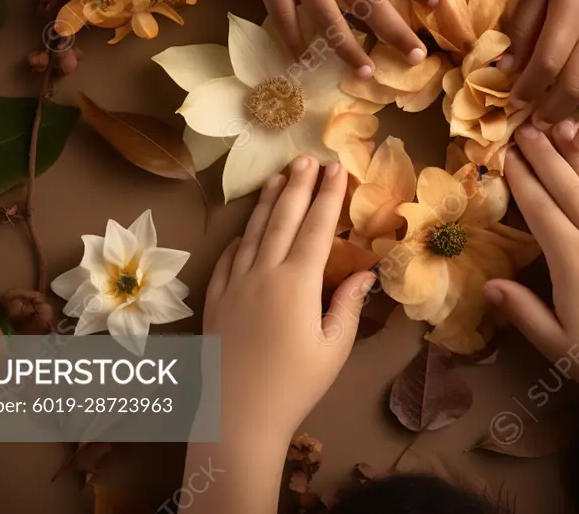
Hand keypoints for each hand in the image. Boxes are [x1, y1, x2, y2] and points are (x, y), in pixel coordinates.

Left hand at [203, 156, 374, 444]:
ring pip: (253, 232)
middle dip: (298, 186)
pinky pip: (228, 257)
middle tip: (308, 159)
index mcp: (296, 284)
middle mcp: (262, 274)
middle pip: (282, 219)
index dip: (328, 196)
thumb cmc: (292, 387)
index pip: (315, 228)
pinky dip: (241, 237)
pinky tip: (246, 229)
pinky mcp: (214, 299)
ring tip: (278, 176)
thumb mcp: (332, 349)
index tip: (337, 168)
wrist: (233, 419)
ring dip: (267, 201)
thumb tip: (365, 272)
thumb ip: (348, 306)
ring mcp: (233, 284)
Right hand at [484, 123, 578, 404]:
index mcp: (574, 260)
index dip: (523, 178)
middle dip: (547, 155)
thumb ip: (519, 308)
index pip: (542, 208)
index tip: (508, 153)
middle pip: (571, 188)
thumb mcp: (551, 341)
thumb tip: (488, 283)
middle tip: (528, 127)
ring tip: (566, 132)